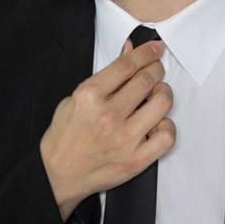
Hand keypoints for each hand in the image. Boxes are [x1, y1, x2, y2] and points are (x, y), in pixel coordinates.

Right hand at [40, 39, 175, 219]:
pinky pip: (166, 137)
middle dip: (156, 68)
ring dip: (164, 92)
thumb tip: (130, 51)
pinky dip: (167, 125)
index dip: (145, 52)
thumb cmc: (66, 135)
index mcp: (89, 96)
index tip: (155, 48)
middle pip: (146, 80)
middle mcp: (107, 116)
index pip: (126, 65)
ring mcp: (123, 139)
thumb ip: (106, 76)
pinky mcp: (134, 161)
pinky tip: (158, 122)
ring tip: (158, 93)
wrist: (57, 175)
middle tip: (156, 68)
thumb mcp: (76, 97)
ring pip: (161, 103)